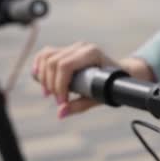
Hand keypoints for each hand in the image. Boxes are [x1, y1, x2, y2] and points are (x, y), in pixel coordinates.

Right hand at [32, 42, 153, 117]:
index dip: (59, 85)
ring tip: (48, 93)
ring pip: (47, 56)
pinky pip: (46, 53)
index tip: (62, 101)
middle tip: (58, 100)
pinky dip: (39, 64)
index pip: (65, 65)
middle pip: (53, 62)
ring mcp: (74, 47)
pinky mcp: (67, 50)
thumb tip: (60, 114)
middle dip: (51, 84)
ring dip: (44, 76)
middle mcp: (82, 47)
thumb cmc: (112, 85)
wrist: (121, 73)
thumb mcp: (99, 97)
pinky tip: (38, 76)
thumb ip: (80, 105)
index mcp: (92, 53)